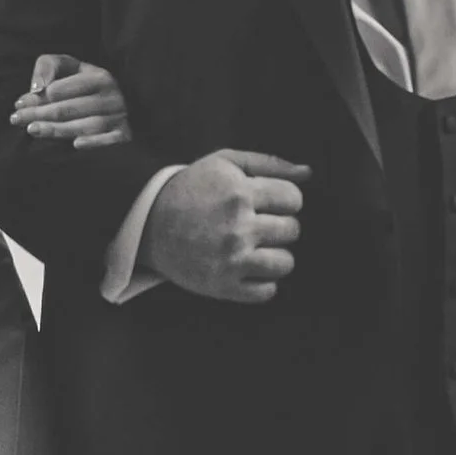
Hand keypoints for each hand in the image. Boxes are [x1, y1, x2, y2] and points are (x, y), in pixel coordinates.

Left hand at [10, 54, 131, 146]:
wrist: (114, 104)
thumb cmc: (83, 85)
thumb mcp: (68, 67)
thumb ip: (49, 66)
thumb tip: (37, 88)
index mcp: (99, 76)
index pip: (61, 89)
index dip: (37, 97)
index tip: (18, 104)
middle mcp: (112, 96)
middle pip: (69, 108)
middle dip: (39, 113)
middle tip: (16, 119)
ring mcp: (120, 116)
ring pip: (86, 125)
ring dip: (57, 130)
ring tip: (32, 130)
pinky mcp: (124, 135)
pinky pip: (111, 140)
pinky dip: (95, 142)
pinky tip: (75, 145)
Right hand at [136, 151, 307, 304]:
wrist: (148, 222)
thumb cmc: (191, 188)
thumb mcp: (225, 162)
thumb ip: (269, 163)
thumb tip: (307, 173)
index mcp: (240, 193)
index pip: (293, 199)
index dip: (285, 199)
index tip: (268, 203)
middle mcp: (238, 228)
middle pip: (292, 230)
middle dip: (280, 226)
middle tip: (258, 225)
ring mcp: (232, 260)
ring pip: (285, 263)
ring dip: (276, 256)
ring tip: (256, 248)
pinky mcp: (223, 287)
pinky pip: (267, 292)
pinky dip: (262, 283)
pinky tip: (247, 269)